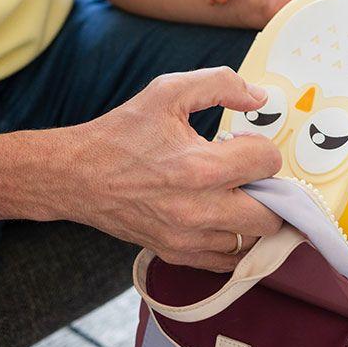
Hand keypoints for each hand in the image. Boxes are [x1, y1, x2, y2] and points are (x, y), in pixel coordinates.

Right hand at [62, 67, 283, 271]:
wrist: (75, 176)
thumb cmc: (121, 132)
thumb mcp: (168, 91)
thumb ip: (221, 84)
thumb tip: (260, 99)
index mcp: (200, 167)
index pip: (268, 162)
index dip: (261, 146)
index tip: (242, 143)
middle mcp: (199, 210)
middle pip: (272, 214)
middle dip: (269, 189)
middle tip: (249, 174)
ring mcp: (188, 238)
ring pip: (253, 240)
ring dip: (253, 217)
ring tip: (235, 194)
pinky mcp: (176, 254)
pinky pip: (227, 262)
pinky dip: (234, 242)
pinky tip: (223, 217)